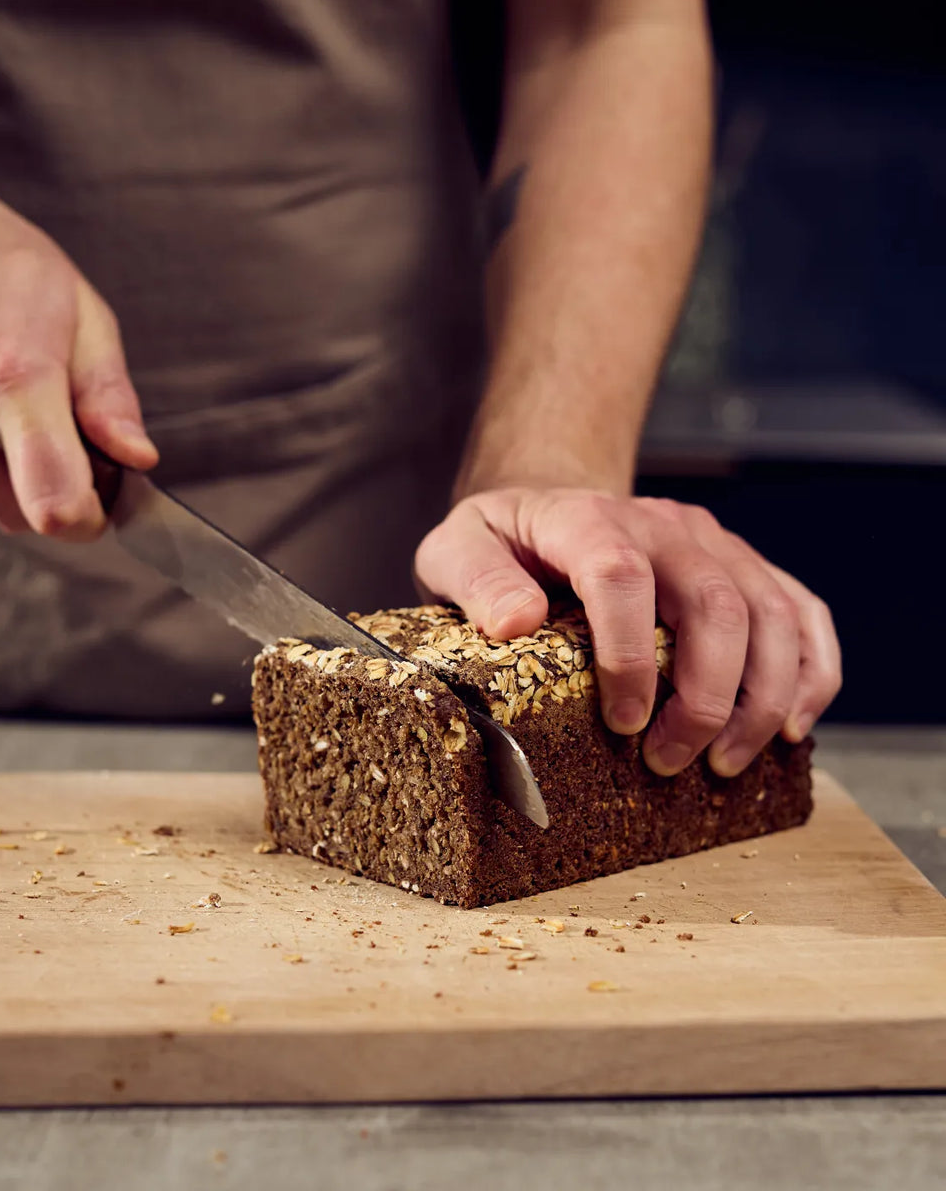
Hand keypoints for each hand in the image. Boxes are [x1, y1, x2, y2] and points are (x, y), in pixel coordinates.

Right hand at [0, 144, 156, 538]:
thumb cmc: (1, 265)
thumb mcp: (82, 315)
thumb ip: (109, 397)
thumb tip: (137, 458)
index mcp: (13, 377)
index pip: (54, 504)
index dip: (91, 518)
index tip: (107, 495)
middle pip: (24, 515)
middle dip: (59, 491)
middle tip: (68, 428)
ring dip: (13, 469)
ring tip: (10, 395)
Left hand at [414, 487, 840, 776]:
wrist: (547, 508)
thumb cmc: (502, 543)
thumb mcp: (456, 549)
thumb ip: (475, 578)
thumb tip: (516, 622)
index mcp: (587, 518)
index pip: (621, 575)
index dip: (630, 654)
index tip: (622, 721)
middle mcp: (661, 525)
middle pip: (715, 601)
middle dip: (707, 695)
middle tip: (671, 761)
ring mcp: (712, 543)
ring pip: (771, 611)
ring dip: (763, 696)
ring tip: (727, 762)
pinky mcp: (744, 565)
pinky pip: (802, 610)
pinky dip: (812, 671)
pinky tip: (792, 727)